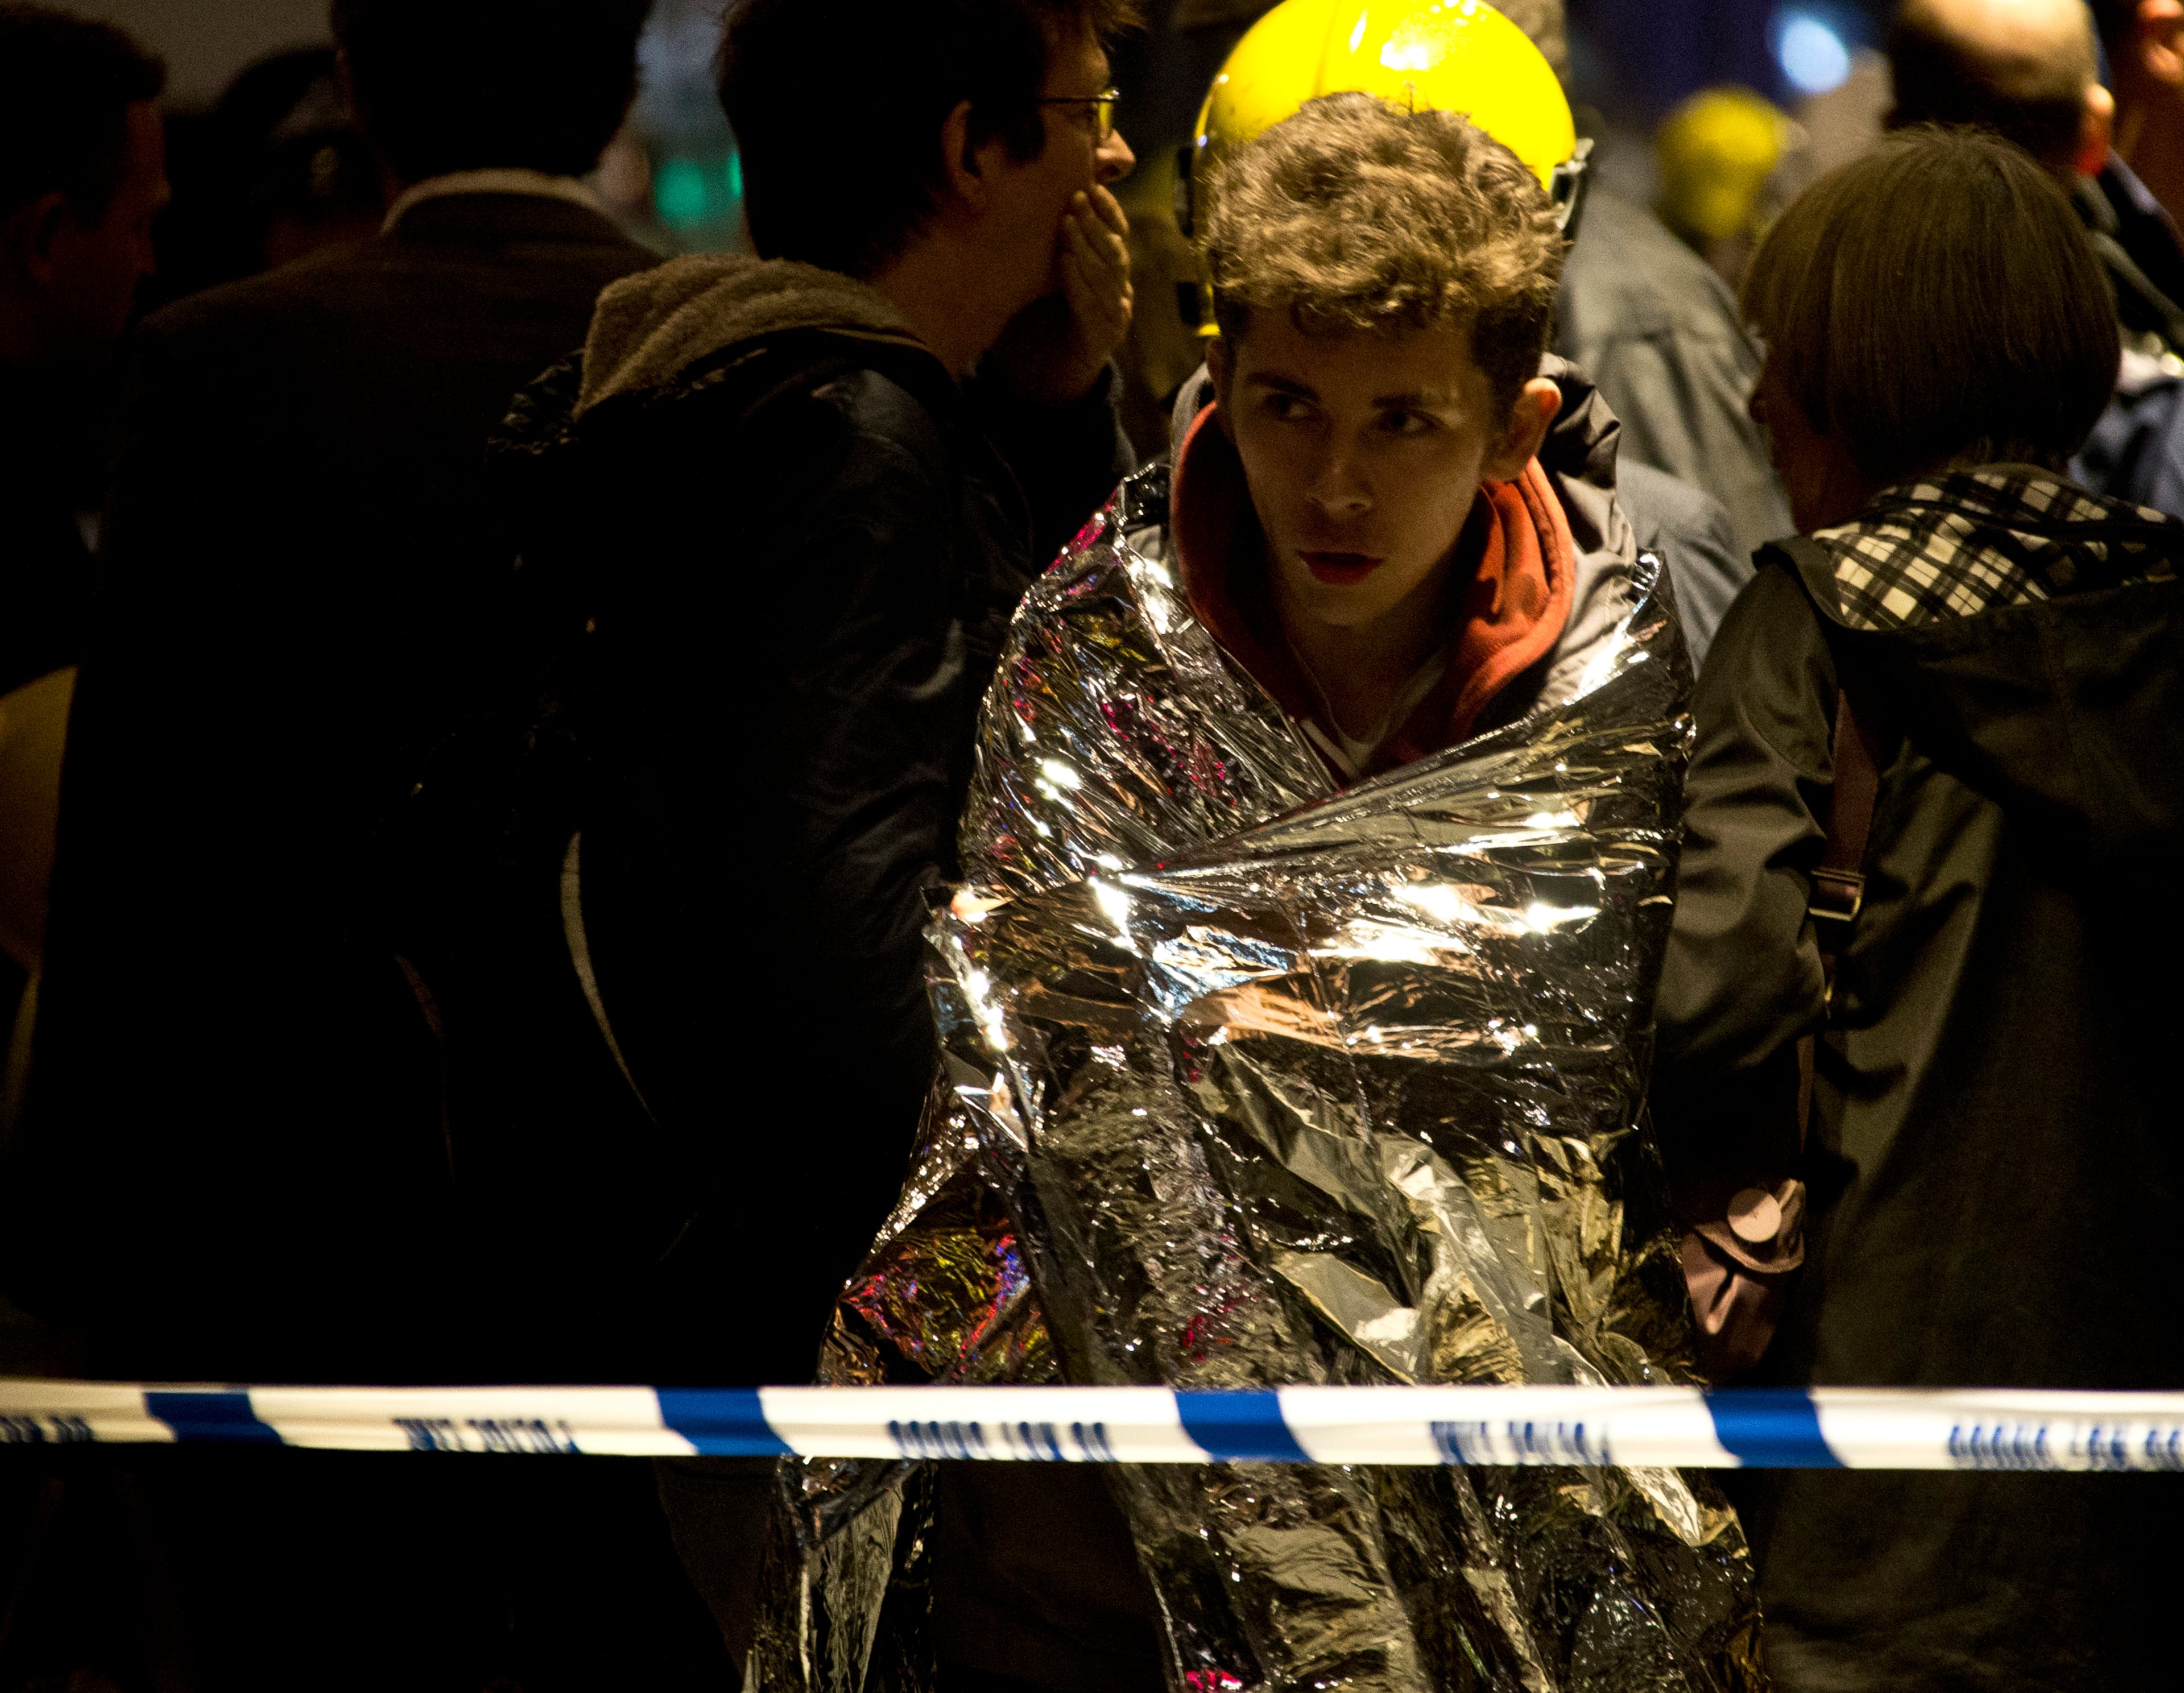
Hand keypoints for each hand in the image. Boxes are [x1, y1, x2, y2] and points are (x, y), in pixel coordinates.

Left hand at [988, 186, 1133, 405]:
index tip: (1093, 186)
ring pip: (1108, 275)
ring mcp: (1116, 315)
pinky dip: (1078, 282)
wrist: (1057, 371)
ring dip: (1087, 247)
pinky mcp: (1104, 338)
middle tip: (1077, 200)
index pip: (1119, 234)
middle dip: (1097, 224)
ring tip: (1068, 225)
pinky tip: (1065, 263)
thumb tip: (1045, 201)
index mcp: (1114, 272)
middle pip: (1116, 251)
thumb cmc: (1053, 317)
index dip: (1110, 210)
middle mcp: (1121, 291)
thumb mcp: (1055, 276)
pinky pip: (1093, 305)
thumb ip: (1058, 246)